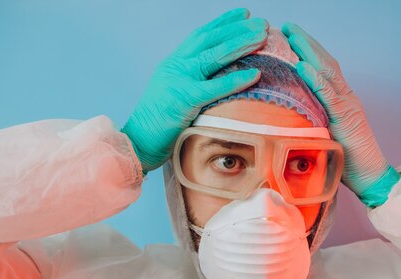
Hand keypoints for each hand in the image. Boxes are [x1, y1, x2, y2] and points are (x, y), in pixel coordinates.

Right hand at [122, 8, 268, 172]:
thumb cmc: (158, 125)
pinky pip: (216, 88)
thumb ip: (191, 83)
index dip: (223, 23)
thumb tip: (217, 80)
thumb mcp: (174, 95)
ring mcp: (179, 81)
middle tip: (262, 22)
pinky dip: (237, 80)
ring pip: (215, 56)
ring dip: (241, 43)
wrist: (137, 142)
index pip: (201, 36)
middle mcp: (176, 66)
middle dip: (238, 28)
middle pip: (210, 39)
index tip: (244, 14)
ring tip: (263, 36)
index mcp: (173, 63)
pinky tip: (256, 73)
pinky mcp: (184, 100)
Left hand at [281, 23, 399, 206]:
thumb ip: (314, 122)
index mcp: (341, 100)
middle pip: (325, 62)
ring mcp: (348, 105)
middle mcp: (346, 97)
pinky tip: (303, 65)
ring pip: (327, 71)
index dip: (308, 51)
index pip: (324, 68)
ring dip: (308, 51)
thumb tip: (291, 119)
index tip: (289, 38)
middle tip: (286, 25)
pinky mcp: (347, 119)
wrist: (371, 176)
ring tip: (291, 35)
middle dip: (305, 42)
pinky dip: (316, 79)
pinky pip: (329, 95)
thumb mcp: (326, 136)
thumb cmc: (348, 161)